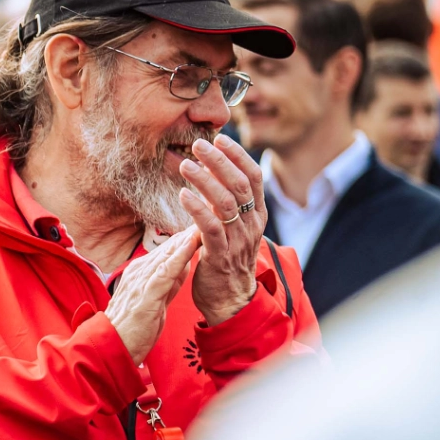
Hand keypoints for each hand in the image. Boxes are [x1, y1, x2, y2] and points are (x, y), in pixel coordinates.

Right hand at [107, 228, 201, 365]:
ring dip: (187, 238)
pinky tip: (191, 244)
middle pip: (169, 247)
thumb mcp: (156, 301)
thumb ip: (169, 282)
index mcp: (140, 273)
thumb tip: (183, 263)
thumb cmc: (133, 329)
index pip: (167, 251)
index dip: (186, 237)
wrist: (112, 349)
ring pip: (167, 254)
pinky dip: (179, 256)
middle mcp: (138, 273)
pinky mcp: (145, 295)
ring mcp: (140, 282)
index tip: (204, 222)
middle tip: (209, 210)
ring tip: (204, 219)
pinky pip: (165, 272)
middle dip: (190, 231)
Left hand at [179, 134, 264, 325]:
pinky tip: (182, 194)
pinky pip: (210, 227)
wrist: (229, 300)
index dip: (237, 156)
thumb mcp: (231, 226)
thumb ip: (225, 202)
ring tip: (185, 165)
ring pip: (226, 203)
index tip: (220, 138)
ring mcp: (238, 240)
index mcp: (256, 214)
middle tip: (199, 144)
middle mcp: (251, 224)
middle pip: (240, 184)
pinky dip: (197, 208)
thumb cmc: (225, 258)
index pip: (253, 177)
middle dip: (220, 161)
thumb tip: (211, 171)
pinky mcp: (220, 255)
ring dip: (205, 181)